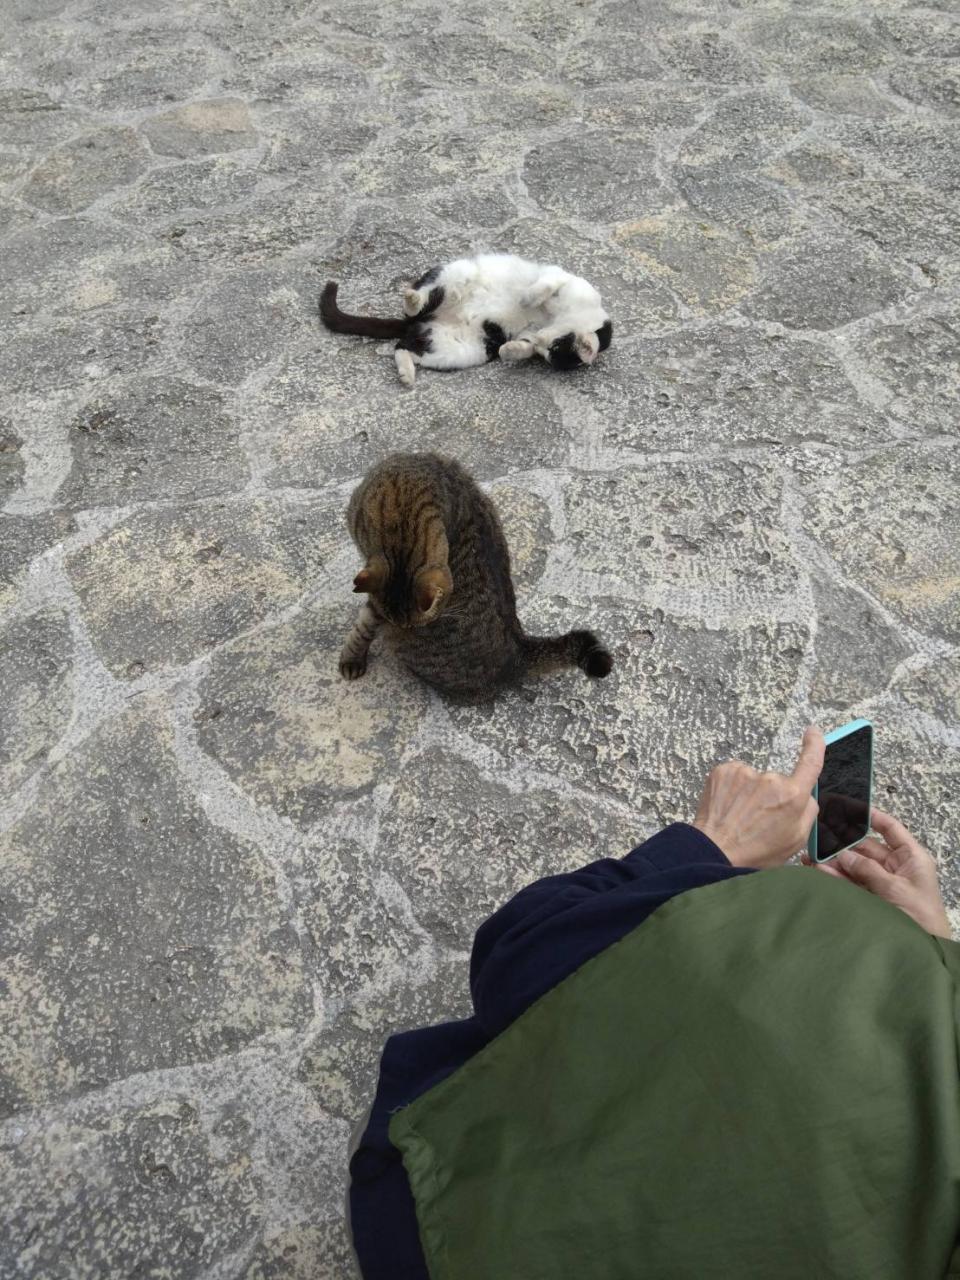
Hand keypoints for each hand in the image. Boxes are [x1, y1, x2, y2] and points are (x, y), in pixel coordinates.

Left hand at [692, 727, 823, 868]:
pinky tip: (728, 808)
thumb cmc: (755, 852)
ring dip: (749, 793)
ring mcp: (745, 773)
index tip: (813, 733)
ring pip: (754, 780)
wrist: (715, 852)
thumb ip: (807, 812)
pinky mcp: (724, 771)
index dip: (815, 745)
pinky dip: (733, 790)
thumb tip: (807, 794)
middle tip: (758, 821)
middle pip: (778, 782)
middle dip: (772, 797)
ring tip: (740, 818)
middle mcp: (770, 779)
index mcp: (793, 796)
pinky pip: (736, 776)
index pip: (810, 762)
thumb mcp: (796, 840)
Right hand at [810, 808, 950, 937]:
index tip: (851, 807)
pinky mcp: (872, 897)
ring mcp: (883, 882)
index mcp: (910, 857)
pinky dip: (836, 878)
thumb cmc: (921, 916)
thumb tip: (843, 855)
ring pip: (856, 866)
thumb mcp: (895, 888)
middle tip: (821, 840)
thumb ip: (868, 870)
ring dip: (836, 863)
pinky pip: (852, 882)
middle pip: (866, 848)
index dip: (872, 816)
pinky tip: (819, 872)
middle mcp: (896, 866)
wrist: (924, 948)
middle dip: (844, 845)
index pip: (891, 829)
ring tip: (813, 858)